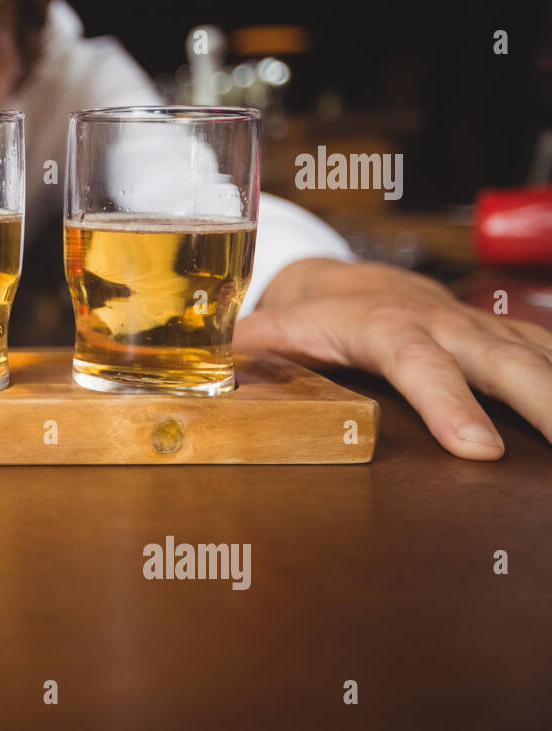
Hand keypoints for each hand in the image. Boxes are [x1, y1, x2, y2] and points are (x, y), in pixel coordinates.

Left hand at [235, 258, 551, 459]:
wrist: (343, 279)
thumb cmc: (305, 315)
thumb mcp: (271, 331)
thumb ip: (248, 354)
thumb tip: (212, 374)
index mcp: (379, 326)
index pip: (418, 362)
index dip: (448, 403)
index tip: (480, 450)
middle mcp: (440, 323)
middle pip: (501, 359)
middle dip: (545, 401)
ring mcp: (479, 328)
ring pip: (540, 353)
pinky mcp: (505, 336)